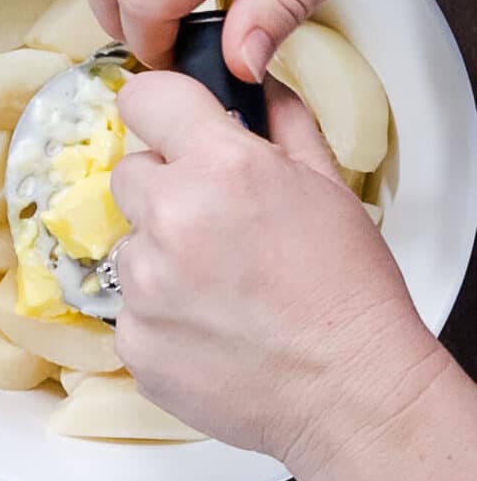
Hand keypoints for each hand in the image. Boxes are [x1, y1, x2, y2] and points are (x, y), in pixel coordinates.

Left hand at [111, 72, 448, 480]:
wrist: (352, 393)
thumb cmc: (349, 291)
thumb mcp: (329, 186)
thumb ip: (282, 122)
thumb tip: (254, 87)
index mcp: (222, 167)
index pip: (146, 98)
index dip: (161, 110)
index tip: (169, 127)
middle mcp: (171, 218)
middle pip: (129, 175)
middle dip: (165, 190)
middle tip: (215, 224)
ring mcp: (144, 286)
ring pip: (130, 245)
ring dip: (162, 257)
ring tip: (220, 289)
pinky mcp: (133, 342)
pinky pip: (130, 308)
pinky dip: (161, 313)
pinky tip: (209, 327)